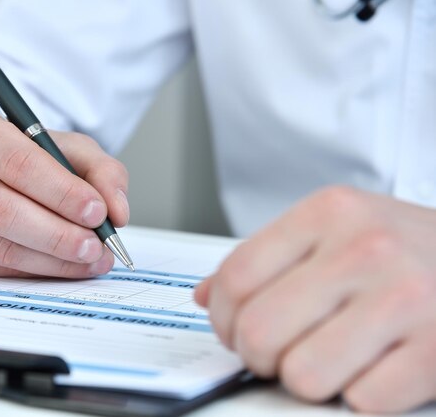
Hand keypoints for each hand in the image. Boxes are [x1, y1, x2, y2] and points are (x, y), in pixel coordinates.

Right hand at [0, 107, 128, 276]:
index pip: (17, 163)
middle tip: (95, 246)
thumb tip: (117, 212)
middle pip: (2, 210)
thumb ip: (101, 171)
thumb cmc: (22, 156)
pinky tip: (59, 266)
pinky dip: (31, 272)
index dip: (62, 192)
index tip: (97, 213)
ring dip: (50, 260)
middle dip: (58, 235)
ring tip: (88, 260)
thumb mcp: (66, 147)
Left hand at [195, 186, 435, 412]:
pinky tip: (378, 367)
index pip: (236, 277)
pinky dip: (361, 395)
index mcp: (328, 213)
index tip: (234, 331)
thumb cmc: (404, 249)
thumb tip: (205, 297)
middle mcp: (365, 248)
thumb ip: (267, 260)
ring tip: (331, 359)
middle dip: (258, 356)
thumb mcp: (336, 230)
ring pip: (303, 374)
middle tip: (278, 354)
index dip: (223, 318)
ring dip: (308, 379)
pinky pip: (362, 401)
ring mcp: (405, 297)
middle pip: (260, 330)